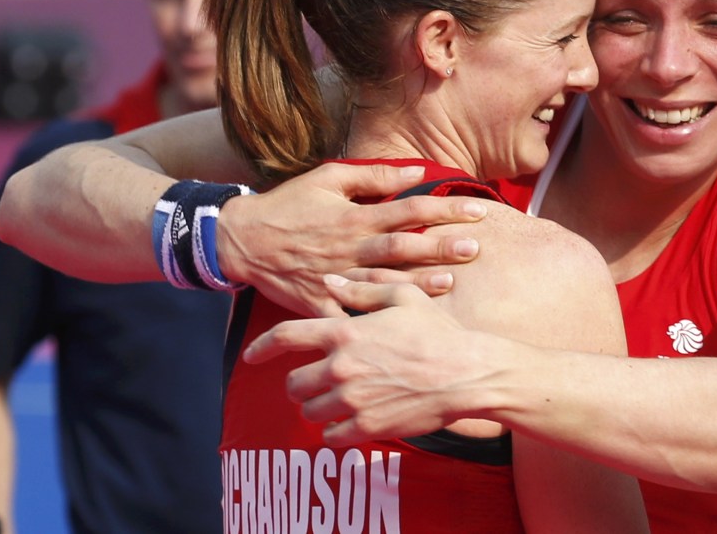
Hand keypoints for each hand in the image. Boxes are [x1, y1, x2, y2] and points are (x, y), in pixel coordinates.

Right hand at [218, 162, 487, 315]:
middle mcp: (349, 246)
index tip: (478, 210)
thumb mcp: (329, 177)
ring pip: (382, 283)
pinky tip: (398, 327)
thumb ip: (375, 174)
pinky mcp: (319, 303)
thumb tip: (418, 171)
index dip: (445, 209)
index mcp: (355, 215)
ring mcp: (335, 277)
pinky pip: (348, 314)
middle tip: (474, 248)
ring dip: (416, 284)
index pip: (409, 209)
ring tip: (449, 285)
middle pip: (402, 247)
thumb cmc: (290, 204)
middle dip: (440, 248)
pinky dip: (371, 321)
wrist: (242, 240)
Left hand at [244, 275, 480, 442]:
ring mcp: (352, 400)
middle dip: (300, 384)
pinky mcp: (366, 426)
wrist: (466, 372)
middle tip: (317, 384)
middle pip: (294, 383)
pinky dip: (336, 431)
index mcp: (345, 331)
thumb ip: (362, 288)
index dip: (262, 346)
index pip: (287, 336)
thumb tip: (329, 281)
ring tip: (339, 402)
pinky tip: (351, 421)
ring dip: (319, 408)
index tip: (250, 356)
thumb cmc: (437, 331)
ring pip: (310, 412)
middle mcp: (340, 367)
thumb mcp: (403, 298)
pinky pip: (331, 436)